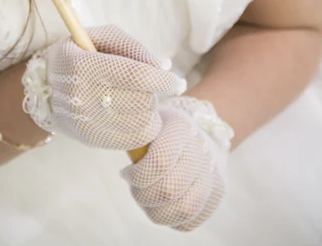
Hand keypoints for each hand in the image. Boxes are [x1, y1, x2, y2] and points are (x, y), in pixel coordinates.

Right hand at [22, 25, 186, 149]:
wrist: (45, 87)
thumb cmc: (81, 54)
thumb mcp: (101, 37)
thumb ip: (133, 46)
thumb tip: (164, 66)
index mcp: (84, 65)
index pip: (134, 76)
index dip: (161, 80)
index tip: (178, 82)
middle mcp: (81, 95)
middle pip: (140, 101)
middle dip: (153, 93)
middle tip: (147, 86)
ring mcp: (84, 121)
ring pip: (140, 123)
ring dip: (150, 111)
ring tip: (139, 100)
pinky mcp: (90, 139)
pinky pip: (132, 141)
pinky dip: (142, 129)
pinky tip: (134, 115)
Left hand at [121, 96, 233, 230]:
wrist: (198, 133)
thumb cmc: (161, 129)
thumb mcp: (147, 121)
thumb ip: (135, 131)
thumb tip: (127, 148)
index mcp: (180, 127)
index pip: (159, 162)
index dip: (137, 175)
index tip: (125, 173)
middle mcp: (200, 150)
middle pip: (169, 190)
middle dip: (142, 195)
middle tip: (135, 187)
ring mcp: (212, 172)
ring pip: (182, 210)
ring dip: (155, 211)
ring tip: (146, 198)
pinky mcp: (217, 193)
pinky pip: (190, 220)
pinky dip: (170, 219)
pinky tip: (161, 205)